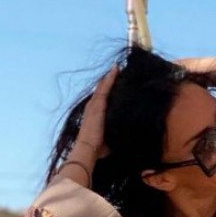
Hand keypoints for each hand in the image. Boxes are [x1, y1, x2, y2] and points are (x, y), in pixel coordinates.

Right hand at [62, 66, 117, 184]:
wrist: (88, 149)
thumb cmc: (98, 149)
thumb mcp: (109, 140)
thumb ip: (115, 136)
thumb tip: (127, 140)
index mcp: (94, 115)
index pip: (102, 99)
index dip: (108, 90)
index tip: (115, 83)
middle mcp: (92, 107)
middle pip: (102, 90)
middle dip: (109, 81)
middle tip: (117, 70)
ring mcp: (94, 104)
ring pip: (103, 86)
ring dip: (110, 77)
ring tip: (118, 67)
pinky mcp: (97, 104)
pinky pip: (105, 87)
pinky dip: (111, 77)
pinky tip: (116, 69)